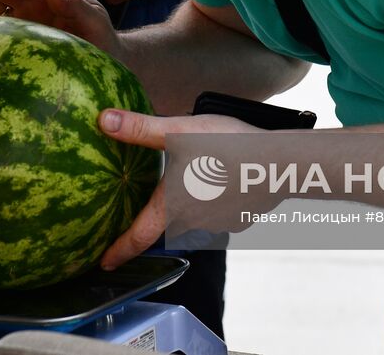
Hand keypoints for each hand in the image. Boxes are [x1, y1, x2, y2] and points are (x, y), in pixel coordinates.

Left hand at [96, 109, 261, 270]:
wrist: (279, 164)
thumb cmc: (228, 147)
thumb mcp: (178, 132)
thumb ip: (140, 129)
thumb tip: (104, 120)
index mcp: (172, 206)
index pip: (137, 238)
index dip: (118, 251)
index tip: (104, 263)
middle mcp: (193, 221)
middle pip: (167, 224)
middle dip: (158, 218)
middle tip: (146, 207)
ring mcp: (219, 223)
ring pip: (195, 217)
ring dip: (190, 205)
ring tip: (191, 183)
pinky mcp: (240, 219)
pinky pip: (219, 212)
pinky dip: (214, 200)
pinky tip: (221, 179)